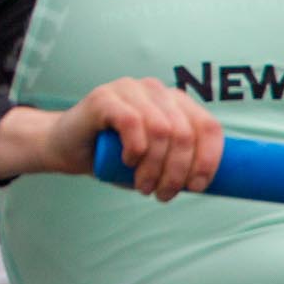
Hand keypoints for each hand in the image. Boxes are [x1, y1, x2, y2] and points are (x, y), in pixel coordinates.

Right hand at [0, 78, 221, 201]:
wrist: (66, 147)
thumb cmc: (115, 156)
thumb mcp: (156, 160)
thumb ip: (181, 163)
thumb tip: (216, 184)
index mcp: (175, 101)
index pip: (208, 126)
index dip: (209, 159)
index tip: (196, 187)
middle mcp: (155, 89)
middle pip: (185, 132)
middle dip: (177, 171)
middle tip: (163, 194)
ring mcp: (129, 89)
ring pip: (162, 129)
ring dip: (156, 167)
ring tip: (143, 186)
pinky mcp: (104, 96)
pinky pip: (132, 122)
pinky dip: (136, 148)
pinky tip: (128, 161)